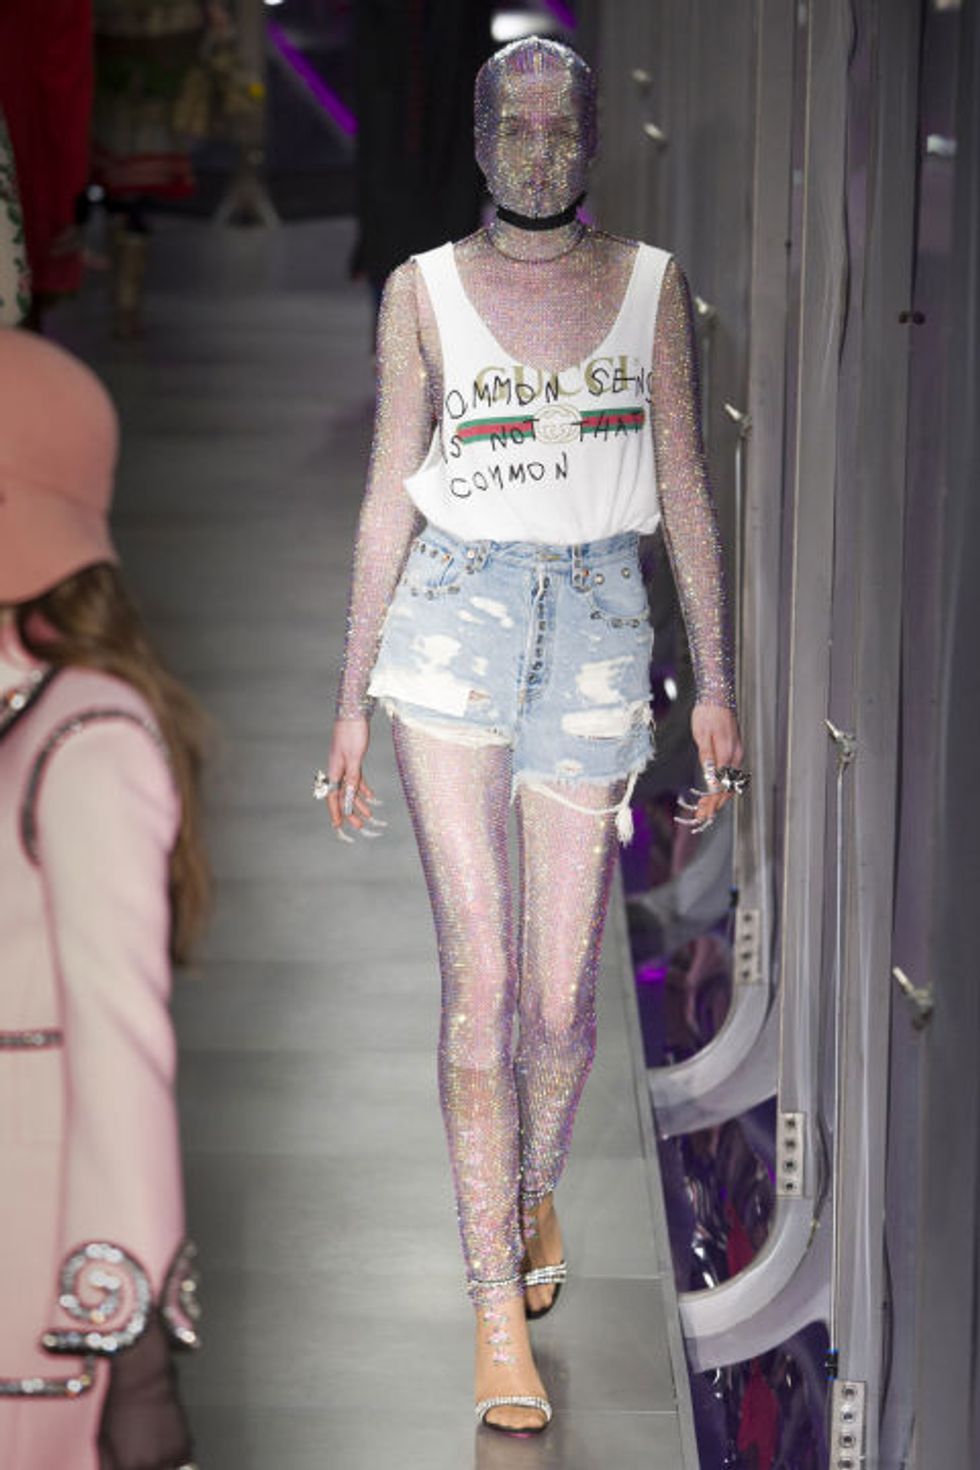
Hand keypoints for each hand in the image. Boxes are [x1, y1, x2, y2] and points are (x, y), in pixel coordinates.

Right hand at [323, 716, 379, 840]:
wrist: (353, 711)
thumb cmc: (352, 732)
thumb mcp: (354, 757)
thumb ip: (352, 777)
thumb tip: (349, 795)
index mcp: (335, 769)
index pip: (333, 796)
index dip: (336, 811)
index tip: (338, 825)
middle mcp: (338, 769)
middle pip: (343, 795)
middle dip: (351, 811)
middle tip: (359, 826)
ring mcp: (345, 764)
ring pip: (351, 788)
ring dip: (359, 802)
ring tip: (369, 815)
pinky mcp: (353, 758)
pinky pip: (357, 778)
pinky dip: (363, 788)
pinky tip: (371, 797)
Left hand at [683, 702, 744, 830]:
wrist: (718, 696)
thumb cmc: (707, 714)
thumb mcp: (702, 734)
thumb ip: (707, 757)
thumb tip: (710, 778)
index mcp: (727, 753)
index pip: (720, 786)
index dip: (711, 803)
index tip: (703, 815)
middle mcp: (735, 756)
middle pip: (727, 788)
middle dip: (715, 806)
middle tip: (701, 818)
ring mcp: (737, 754)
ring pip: (730, 783)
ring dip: (719, 799)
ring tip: (706, 810)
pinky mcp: (734, 751)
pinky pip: (730, 775)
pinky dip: (723, 787)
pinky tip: (714, 793)